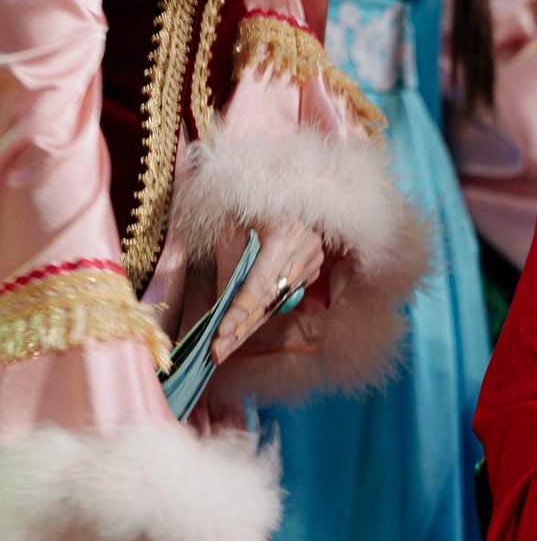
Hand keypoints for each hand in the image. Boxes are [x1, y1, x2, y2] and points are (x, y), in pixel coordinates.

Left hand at [211, 215, 325, 363]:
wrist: (275, 186)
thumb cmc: (245, 204)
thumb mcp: (230, 231)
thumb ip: (229, 269)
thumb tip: (221, 309)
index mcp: (282, 232)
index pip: (259, 283)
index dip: (240, 310)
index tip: (221, 334)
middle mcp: (305, 246)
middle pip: (270, 299)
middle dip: (241, 329)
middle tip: (218, 353)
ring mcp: (315, 256)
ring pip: (279, 301)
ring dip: (250, 325)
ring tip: (225, 347)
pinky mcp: (315, 263)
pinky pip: (286, 294)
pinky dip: (264, 310)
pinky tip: (243, 328)